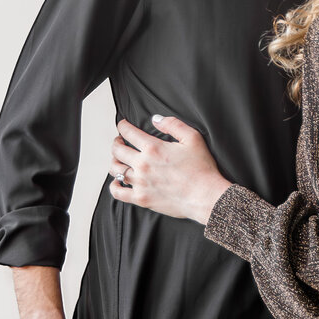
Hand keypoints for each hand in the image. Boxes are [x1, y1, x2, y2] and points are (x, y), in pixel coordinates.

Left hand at [109, 116, 230, 223]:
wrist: (204, 196)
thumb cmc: (201, 168)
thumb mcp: (193, 138)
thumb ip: (173, 124)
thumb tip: (155, 119)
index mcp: (153, 148)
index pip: (129, 133)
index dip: (123, 126)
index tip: (122, 125)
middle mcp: (143, 164)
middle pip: (117, 150)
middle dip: (117, 142)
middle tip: (119, 141)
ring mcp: (140, 183)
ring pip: (115, 169)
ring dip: (114, 161)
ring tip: (118, 159)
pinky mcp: (141, 199)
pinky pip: (118, 192)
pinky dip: (114, 185)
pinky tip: (117, 181)